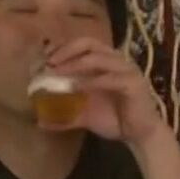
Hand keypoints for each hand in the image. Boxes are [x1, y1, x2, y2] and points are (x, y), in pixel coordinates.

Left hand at [42, 37, 164, 146]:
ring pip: (99, 57)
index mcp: (105, 62)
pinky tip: (78, 87)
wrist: (139, 135)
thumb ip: (64, 115)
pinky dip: (92, 81)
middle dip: (67, 50)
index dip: (63, 48)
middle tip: (50, 62)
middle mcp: (116, 61)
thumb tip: (40, 122)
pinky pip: (111, 78)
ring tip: (58, 72)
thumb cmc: (114, 120)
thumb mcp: (84, 116)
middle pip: (89, 44)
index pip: (82, 44)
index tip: (45, 58)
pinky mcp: (134, 84)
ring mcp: (127, 70)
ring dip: (76, 63)